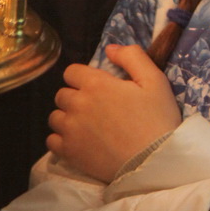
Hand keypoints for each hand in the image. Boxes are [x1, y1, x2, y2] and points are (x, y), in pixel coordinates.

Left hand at [46, 44, 181, 182]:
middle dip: (76, 97)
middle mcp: (78, 104)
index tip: (99, 88)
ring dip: (67, 118)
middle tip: (97, 108)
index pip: (72, 71)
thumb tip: (110, 48)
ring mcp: (70, 130)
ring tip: (87, 126)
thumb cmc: (158, 119)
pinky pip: (52, 140)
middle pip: (62, 94)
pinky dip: (61, 139)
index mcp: (96, 84)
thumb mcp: (155, 80)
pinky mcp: (69, 152)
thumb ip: (132, 56)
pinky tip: (78, 141)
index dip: (84, 77)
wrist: (155, 162)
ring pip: (55, 117)